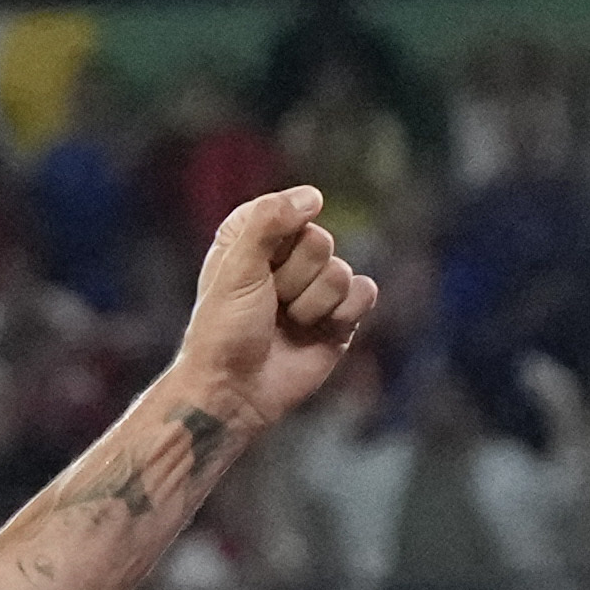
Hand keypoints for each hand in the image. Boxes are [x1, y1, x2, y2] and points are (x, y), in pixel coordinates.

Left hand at [171, 185, 380, 439]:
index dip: (277, 239)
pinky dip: (345, 312)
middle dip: (294, 277)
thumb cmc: (225, 331)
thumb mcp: (236, 267)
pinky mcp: (339, 318)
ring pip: (340, 271)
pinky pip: (364, 293)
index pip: (289, 209)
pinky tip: (320, 329)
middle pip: (320, 241)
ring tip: (287, 324)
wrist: (235, 392)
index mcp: (253, 238)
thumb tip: (314, 196)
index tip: (255, 267)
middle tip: (269, 304)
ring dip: (311, 304)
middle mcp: (287, 259)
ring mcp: (315, 289)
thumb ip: (269, 221)